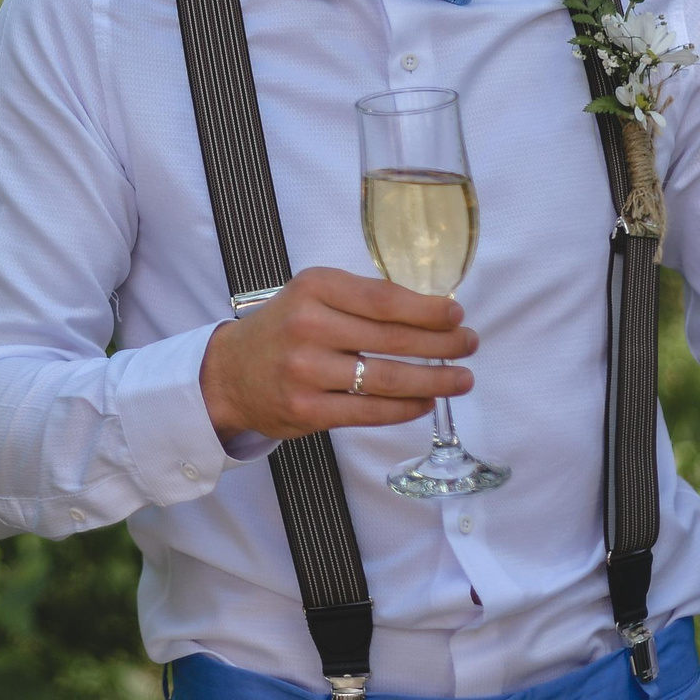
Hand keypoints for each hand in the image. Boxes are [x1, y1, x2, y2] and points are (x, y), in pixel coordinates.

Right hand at [199, 267, 475, 443]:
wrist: (229, 373)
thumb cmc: (284, 329)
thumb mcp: (311, 295)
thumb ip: (360, 299)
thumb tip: (430, 312)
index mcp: (313, 288)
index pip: (384, 299)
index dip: (427, 309)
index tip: (456, 314)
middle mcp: (308, 326)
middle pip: (392, 339)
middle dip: (441, 344)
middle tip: (469, 344)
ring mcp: (306, 371)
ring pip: (387, 379)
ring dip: (434, 380)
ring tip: (462, 379)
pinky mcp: (307, 410)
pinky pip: (370, 411)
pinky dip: (405, 408)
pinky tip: (426, 401)